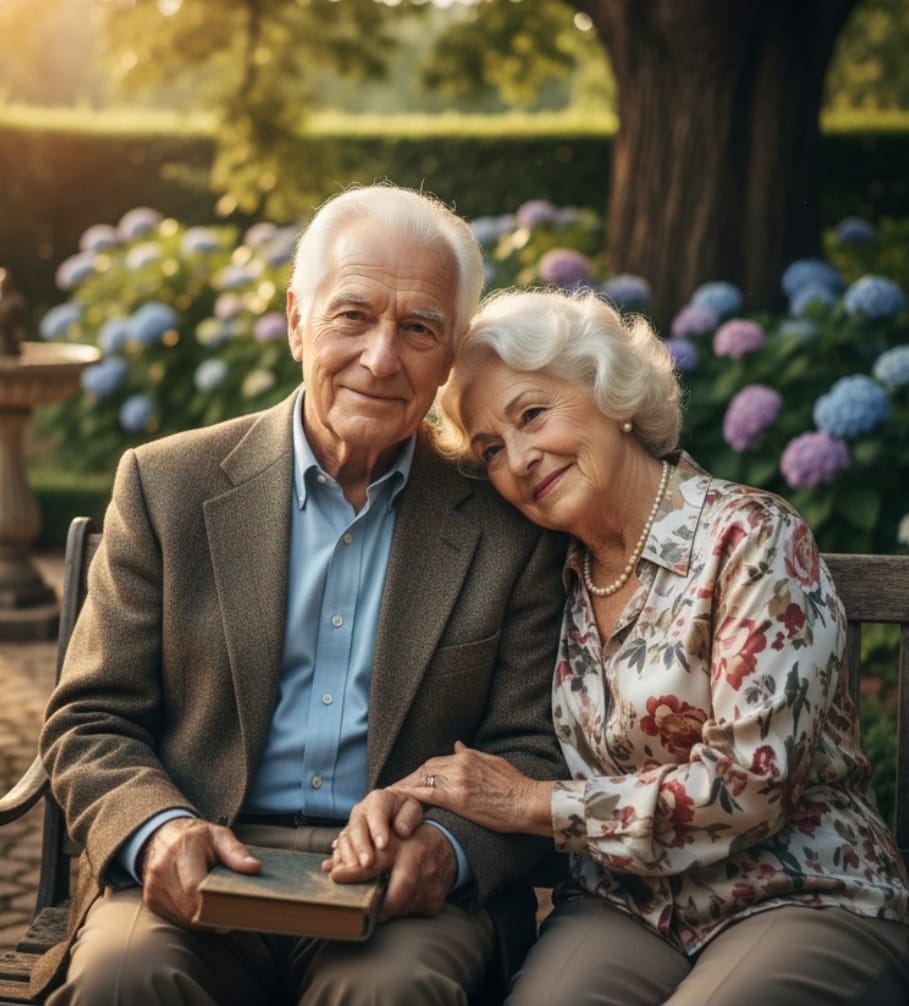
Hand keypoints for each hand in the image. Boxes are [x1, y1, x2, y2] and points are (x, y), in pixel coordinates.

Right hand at [138, 817, 260, 928]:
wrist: (164, 836)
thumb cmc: (196, 837)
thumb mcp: (219, 835)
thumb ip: (236, 852)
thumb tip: (254, 868)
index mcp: (180, 850)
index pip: (195, 887)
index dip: (214, 903)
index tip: (234, 909)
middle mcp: (161, 871)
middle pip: (189, 907)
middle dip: (213, 914)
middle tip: (234, 914)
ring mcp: (153, 888)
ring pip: (183, 917)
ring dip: (203, 919)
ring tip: (221, 911)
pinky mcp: (152, 901)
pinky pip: (176, 919)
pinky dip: (192, 917)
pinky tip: (205, 909)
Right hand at [327, 789, 423, 872]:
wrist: (392, 812)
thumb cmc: (404, 812)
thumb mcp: (412, 809)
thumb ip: (408, 818)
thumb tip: (401, 831)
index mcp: (378, 799)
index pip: (377, 812)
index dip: (378, 828)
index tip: (383, 845)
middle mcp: (360, 810)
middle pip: (357, 826)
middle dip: (361, 845)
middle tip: (367, 863)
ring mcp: (351, 824)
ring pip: (345, 838)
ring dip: (349, 855)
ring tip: (354, 870)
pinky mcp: (345, 838)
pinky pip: (339, 848)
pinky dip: (339, 859)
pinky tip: (341, 870)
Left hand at [329, 822, 456, 920]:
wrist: (444, 848)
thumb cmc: (407, 843)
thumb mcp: (386, 841)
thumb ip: (359, 851)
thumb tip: (327, 868)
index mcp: (403, 846)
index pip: (377, 861)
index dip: (355, 872)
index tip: (336, 877)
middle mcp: (418, 864)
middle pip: (395, 897)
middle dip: (377, 908)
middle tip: (362, 911)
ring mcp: (430, 884)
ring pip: (402, 910)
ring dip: (387, 912)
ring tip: (375, 909)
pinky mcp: (435, 902)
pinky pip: (412, 914)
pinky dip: (400, 912)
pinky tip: (396, 905)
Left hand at [392, 741, 553, 835]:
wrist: (527, 801)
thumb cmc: (515, 785)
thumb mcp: (493, 762)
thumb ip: (472, 754)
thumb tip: (457, 745)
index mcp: (467, 757)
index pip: (435, 762)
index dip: (421, 772)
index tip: (410, 779)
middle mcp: (459, 765)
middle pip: (425, 769)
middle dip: (409, 778)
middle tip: (395, 788)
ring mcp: (457, 781)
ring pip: (423, 779)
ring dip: (405, 786)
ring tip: (392, 796)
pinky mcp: (457, 798)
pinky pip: (427, 794)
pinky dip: (411, 794)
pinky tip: (400, 799)